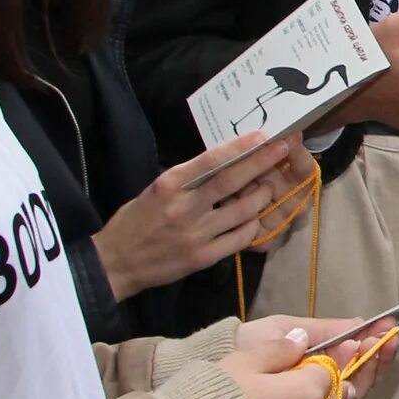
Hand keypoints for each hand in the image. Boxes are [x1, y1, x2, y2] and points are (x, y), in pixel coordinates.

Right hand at [93, 132, 311, 300]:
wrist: (116, 263)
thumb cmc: (136, 221)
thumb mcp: (156, 189)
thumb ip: (189, 178)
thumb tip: (225, 160)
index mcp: (169, 185)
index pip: (210, 160)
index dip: (240, 147)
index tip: (262, 135)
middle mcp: (184, 208)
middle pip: (231, 182)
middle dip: (261, 162)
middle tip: (282, 148)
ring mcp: (196, 235)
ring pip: (243, 211)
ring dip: (262, 195)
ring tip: (269, 186)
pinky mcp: (204, 258)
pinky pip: (240, 238)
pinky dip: (253, 224)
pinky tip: (255, 217)